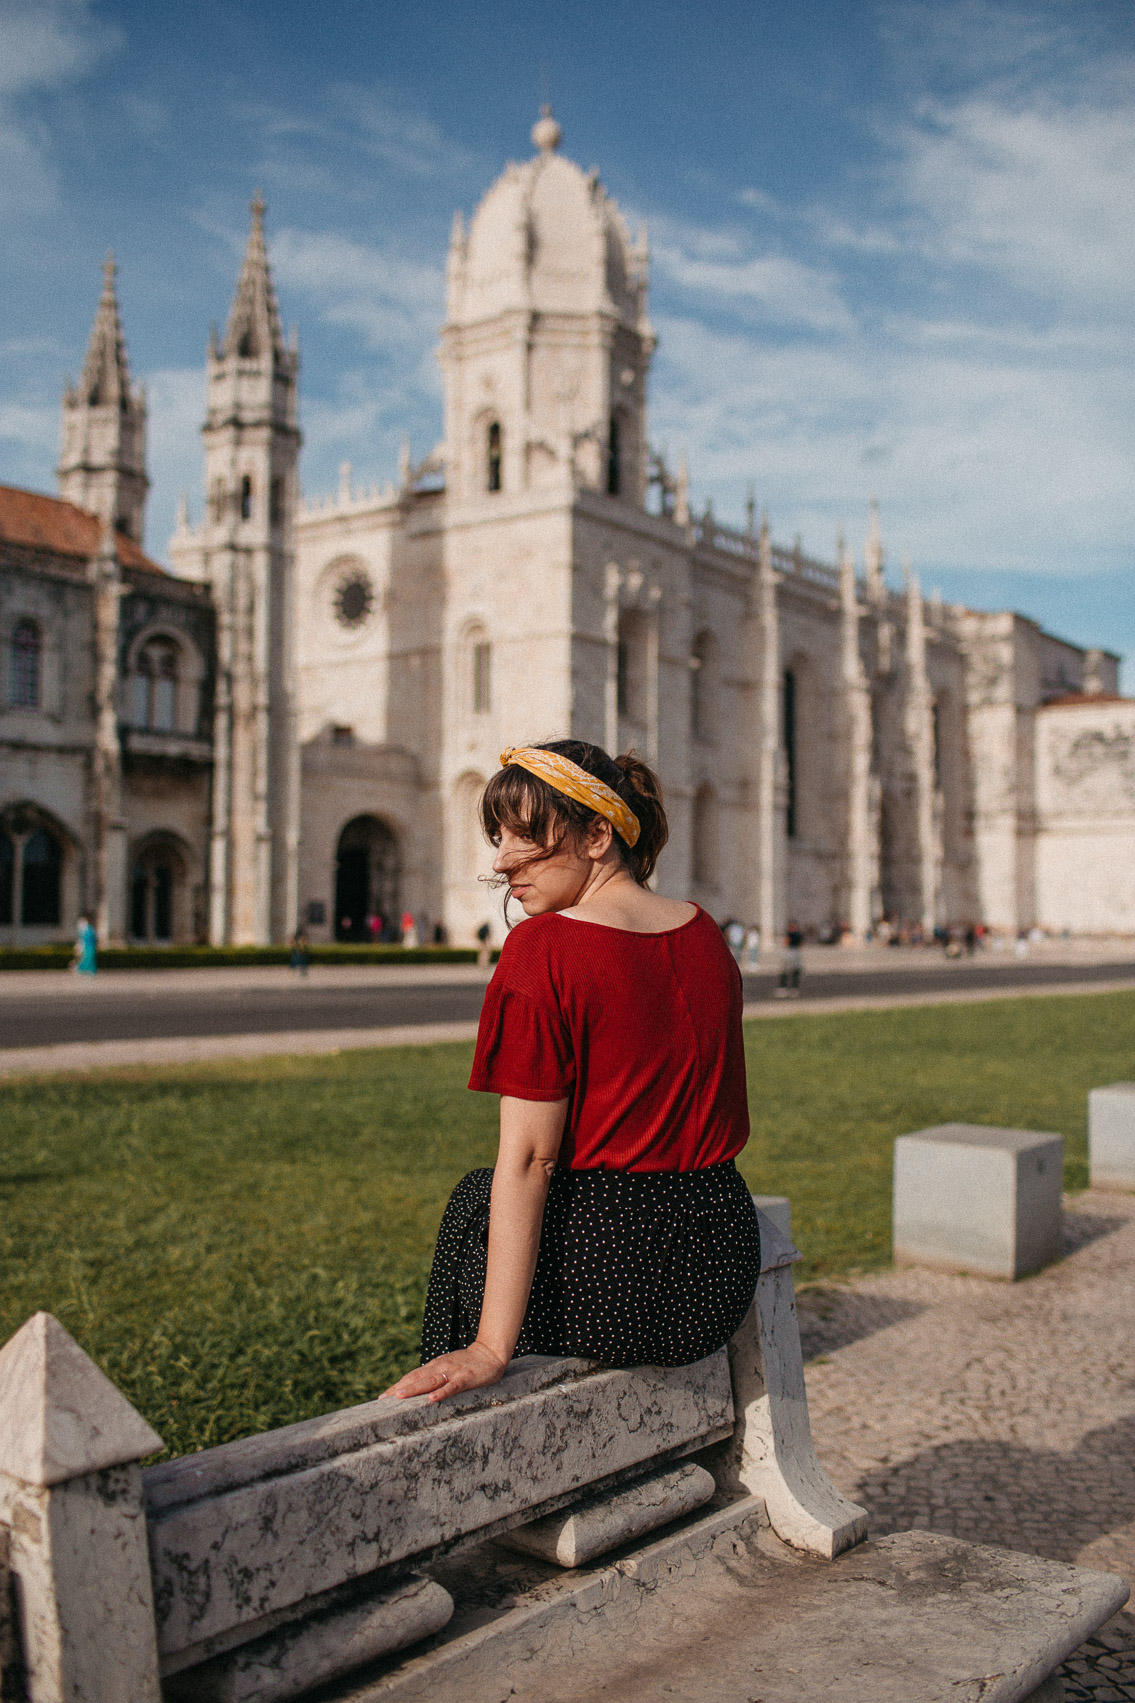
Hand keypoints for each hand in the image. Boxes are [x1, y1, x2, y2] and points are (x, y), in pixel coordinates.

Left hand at [380, 1340, 508, 1403]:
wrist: (490, 1353)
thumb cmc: (466, 1364)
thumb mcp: (446, 1368)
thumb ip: (432, 1376)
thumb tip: (414, 1388)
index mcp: (434, 1366)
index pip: (411, 1376)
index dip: (397, 1386)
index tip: (382, 1397)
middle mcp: (439, 1368)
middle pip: (416, 1378)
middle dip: (399, 1388)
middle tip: (384, 1399)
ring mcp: (452, 1372)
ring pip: (429, 1381)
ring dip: (413, 1388)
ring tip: (399, 1396)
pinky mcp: (465, 1378)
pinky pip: (452, 1386)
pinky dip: (441, 1393)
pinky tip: (432, 1399)